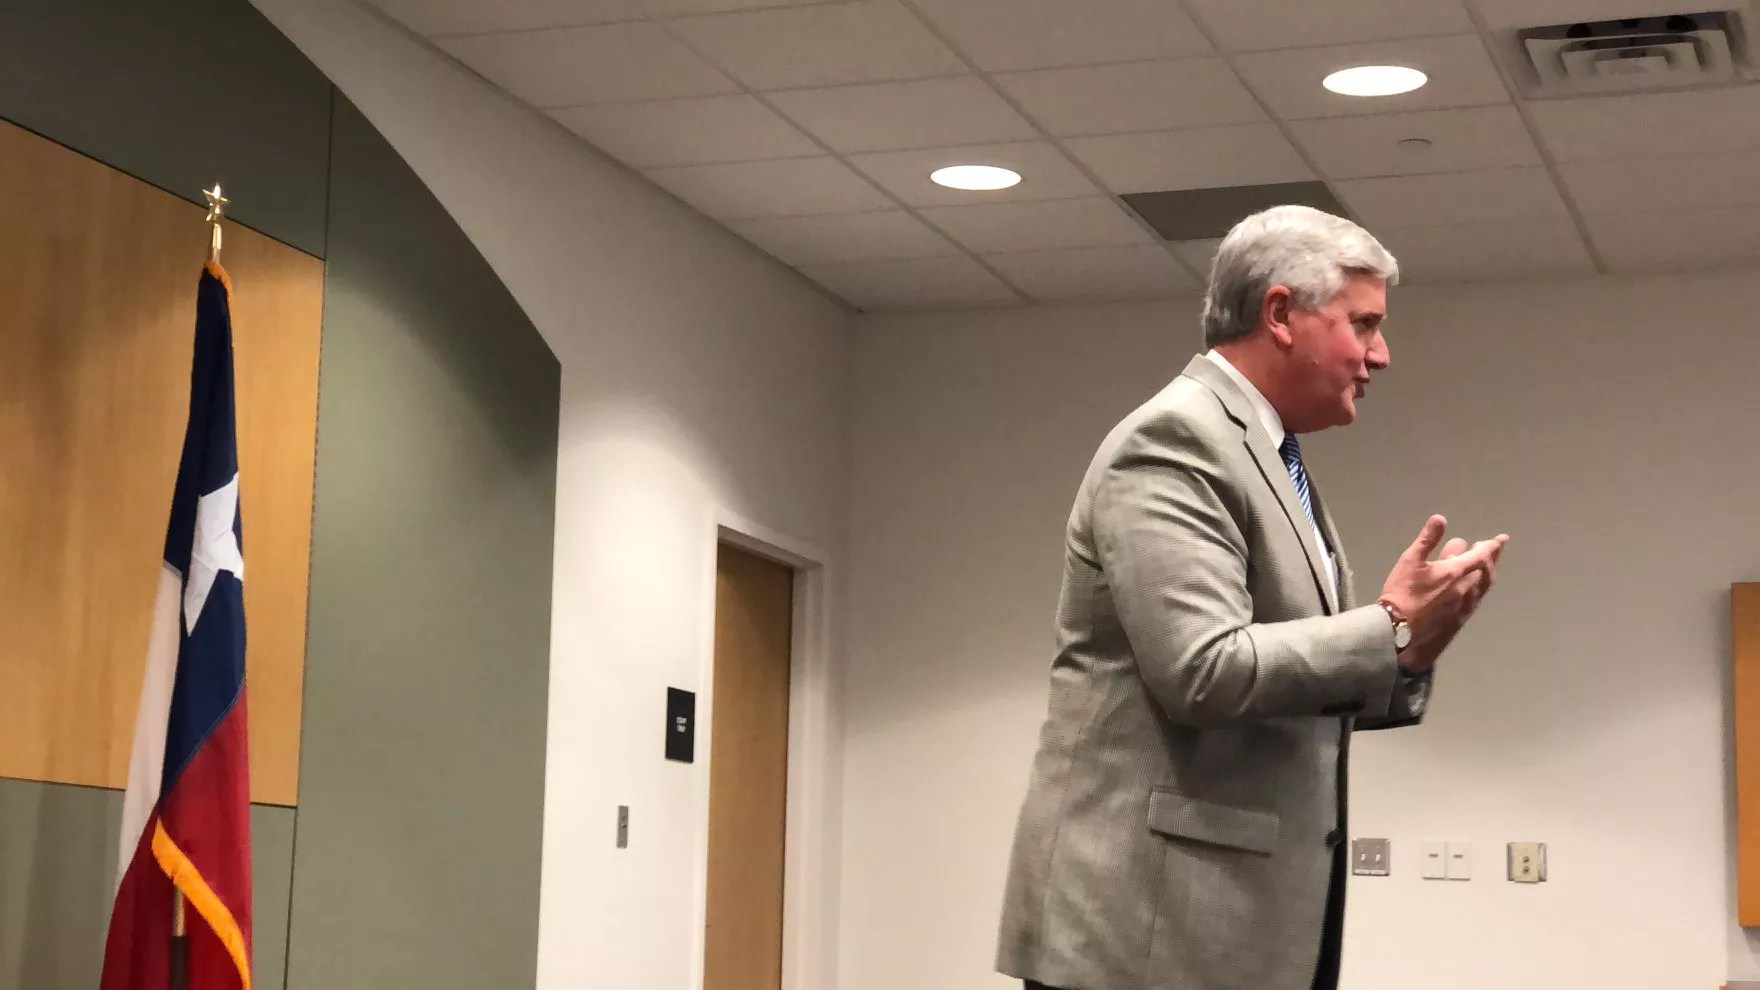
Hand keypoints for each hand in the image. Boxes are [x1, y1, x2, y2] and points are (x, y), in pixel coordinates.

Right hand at [1380, 516, 1508, 671]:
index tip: (1500, 539)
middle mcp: (1466, 588)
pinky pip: (1477, 600)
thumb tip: (1440, 518)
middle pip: (1486, 571)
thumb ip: (1427, 539)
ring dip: (1488, 573)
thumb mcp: (1409, 561)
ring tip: (1488, 567)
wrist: (1399, 629)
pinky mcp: (1460, 620)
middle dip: (1492, 557)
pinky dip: (1480, 589)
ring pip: (1483, 587)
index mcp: (1455, 571)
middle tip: (1495, 548)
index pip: (1480, 555)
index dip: (1491, 546)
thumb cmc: (1402, 592)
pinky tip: (1476, 589)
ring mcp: (1465, 606)